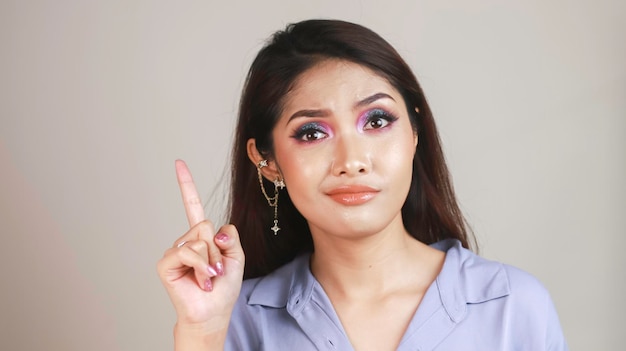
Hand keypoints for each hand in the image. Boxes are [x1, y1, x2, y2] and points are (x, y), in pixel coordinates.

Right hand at [157, 160, 244, 336]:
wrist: (213, 311)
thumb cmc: (224, 287)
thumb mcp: (237, 257)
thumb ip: (230, 238)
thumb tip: (215, 230)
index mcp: (202, 236)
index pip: (193, 206)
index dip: (186, 185)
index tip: (179, 163)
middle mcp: (186, 239)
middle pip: (207, 225)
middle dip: (218, 250)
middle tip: (216, 270)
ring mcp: (175, 250)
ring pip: (201, 239)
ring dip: (211, 261)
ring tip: (208, 277)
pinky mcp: (167, 262)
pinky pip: (188, 251)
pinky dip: (200, 266)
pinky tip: (201, 280)